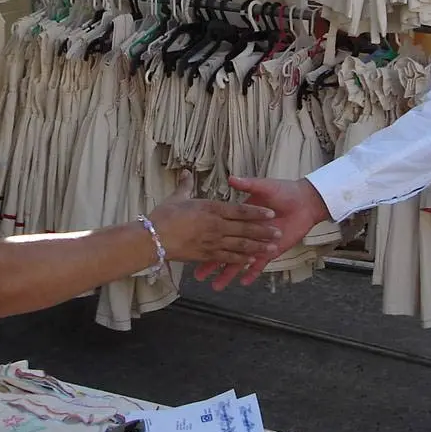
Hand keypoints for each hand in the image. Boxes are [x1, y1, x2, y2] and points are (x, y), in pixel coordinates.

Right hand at [148, 173, 280, 265]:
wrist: (151, 238)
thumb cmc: (163, 216)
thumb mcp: (177, 197)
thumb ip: (186, 185)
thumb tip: (186, 171)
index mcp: (211, 209)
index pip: (240, 210)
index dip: (257, 212)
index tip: (271, 213)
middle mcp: (215, 226)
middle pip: (245, 228)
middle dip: (263, 231)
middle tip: (279, 232)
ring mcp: (212, 242)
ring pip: (240, 244)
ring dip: (257, 246)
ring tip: (272, 247)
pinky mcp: (206, 255)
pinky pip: (228, 257)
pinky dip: (241, 259)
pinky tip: (252, 260)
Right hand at [194, 176, 330, 289]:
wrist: (305, 201)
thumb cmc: (283, 191)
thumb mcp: (264, 186)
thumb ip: (248, 184)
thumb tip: (231, 178)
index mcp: (240, 217)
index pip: (220, 229)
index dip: (207, 237)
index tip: (192, 245)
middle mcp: (245, 232)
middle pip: (225, 250)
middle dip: (212, 264)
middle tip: (198, 276)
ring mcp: (257, 244)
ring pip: (239, 261)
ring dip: (228, 274)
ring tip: (215, 286)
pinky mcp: (270, 251)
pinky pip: (259, 265)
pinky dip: (252, 274)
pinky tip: (243, 283)